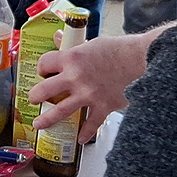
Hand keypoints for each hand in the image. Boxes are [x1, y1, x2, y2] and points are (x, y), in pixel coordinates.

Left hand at [29, 30, 151, 142]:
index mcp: (71, 58)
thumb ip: (73, 45)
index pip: (44, 63)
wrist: (143, 60)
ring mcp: (88, 94)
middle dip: (35, 96)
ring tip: (39, 124)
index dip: (41, 68)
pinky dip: (85, 133)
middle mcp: (75, 78)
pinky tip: (80, 139)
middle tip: (33, 99)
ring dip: (46, 119)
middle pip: (44, 90)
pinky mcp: (103, 106)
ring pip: (60, 111)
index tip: (43, 72)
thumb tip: (58, 37)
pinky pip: (91, 124)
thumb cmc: (120, 49)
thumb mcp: (92, 43)